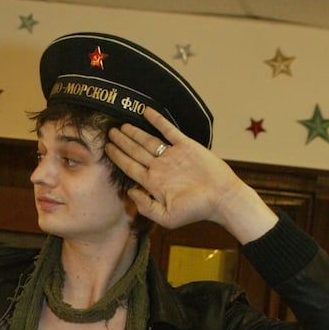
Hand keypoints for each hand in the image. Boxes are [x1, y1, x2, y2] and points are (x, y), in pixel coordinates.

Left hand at [106, 107, 276, 242]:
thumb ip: (146, 207)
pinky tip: (145, 111)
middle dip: (121, 142)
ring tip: (120, 125)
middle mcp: (160, 168)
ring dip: (134, 132)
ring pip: (148, 141)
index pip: (130, 167)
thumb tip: (130, 192)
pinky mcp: (185, 145)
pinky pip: (168, 130)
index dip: (117, 158)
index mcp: (154, 183)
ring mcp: (172, 155)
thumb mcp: (167, 217)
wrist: (222, 198)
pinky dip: (157, 120)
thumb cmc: (197, 210)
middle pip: (135, 152)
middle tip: (108, 132)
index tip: (106, 149)